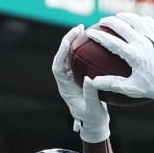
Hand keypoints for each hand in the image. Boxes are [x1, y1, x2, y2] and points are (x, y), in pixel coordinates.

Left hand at [52, 25, 109, 143]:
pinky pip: (79, 60)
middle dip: (68, 41)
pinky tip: (92, 41)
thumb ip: (91, 94)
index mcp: (65, 88)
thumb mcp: (93, 108)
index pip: (58, 67)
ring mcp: (73, 78)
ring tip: (83, 30)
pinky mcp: (80, 77)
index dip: (61, 53)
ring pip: (70, 57)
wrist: (95, 124)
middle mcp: (66, 81)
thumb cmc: (93, 119)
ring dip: (74, 43)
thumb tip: (89, 78)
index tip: (67, 42)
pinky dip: (83, 50)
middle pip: (62, 57)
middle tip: (78, 28)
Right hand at [84, 13, 153, 106]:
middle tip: (102, 22)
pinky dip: (141, 19)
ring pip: (135, 20)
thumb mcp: (132, 88)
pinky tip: (137, 20)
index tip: (90, 33)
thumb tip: (93, 82)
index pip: (111, 41)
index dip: (98, 36)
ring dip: (124, 17)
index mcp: (134, 54)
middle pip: (121, 25)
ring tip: (118, 17)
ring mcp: (152, 36)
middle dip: (109, 21)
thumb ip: (112, 84)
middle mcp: (142, 42)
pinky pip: (149, 22)